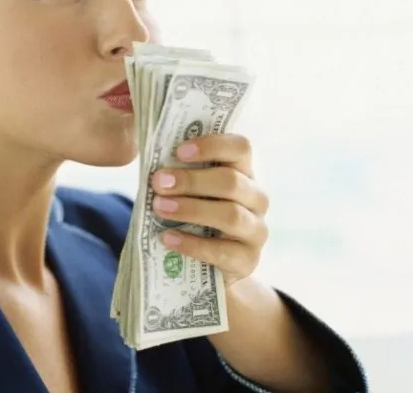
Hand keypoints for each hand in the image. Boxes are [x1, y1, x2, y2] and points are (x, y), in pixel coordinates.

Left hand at [150, 134, 268, 287]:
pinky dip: (191, 244)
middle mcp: (256, 198)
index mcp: (244, 172)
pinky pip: (222, 251)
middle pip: (231, 182)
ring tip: (159, 208)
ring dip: (191, 209)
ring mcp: (256, 230)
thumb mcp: (190, 192)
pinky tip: (167, 238)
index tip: (179, 152)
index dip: (212, 146)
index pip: (240, 148)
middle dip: (191, 181)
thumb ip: (180, 175)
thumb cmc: (194, 216)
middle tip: (158, 183)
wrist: (208, 266)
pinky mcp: (248, 260)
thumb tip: (156, 168)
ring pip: (230, 215)